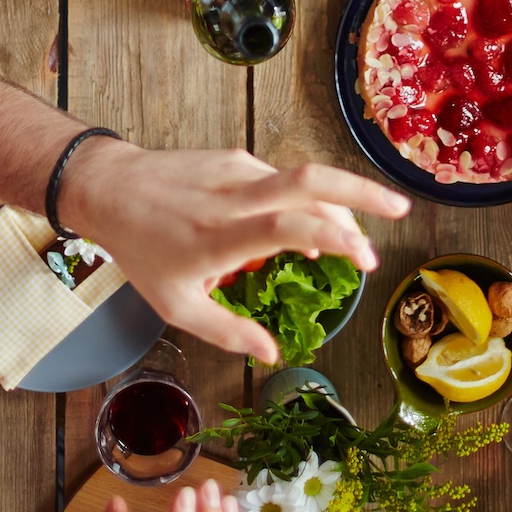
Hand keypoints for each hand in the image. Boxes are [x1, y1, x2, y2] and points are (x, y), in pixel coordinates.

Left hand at [61, 143, 408, 362]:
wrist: (110, 186)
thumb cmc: (143, 252)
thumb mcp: (176, 306)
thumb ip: (228, 330)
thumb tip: (274, 355)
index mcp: (219, 236)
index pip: (288, 225)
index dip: (333, 235)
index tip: (364, 257)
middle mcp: (234, 196)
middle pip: (308, 179)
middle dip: (361, 191)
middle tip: (400, 210)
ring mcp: (237, 170)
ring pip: (301, 179)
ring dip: (338, 203)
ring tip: (355, 240)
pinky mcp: (236, 157)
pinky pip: (280, 179)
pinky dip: (305, 200)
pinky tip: (307, 225)